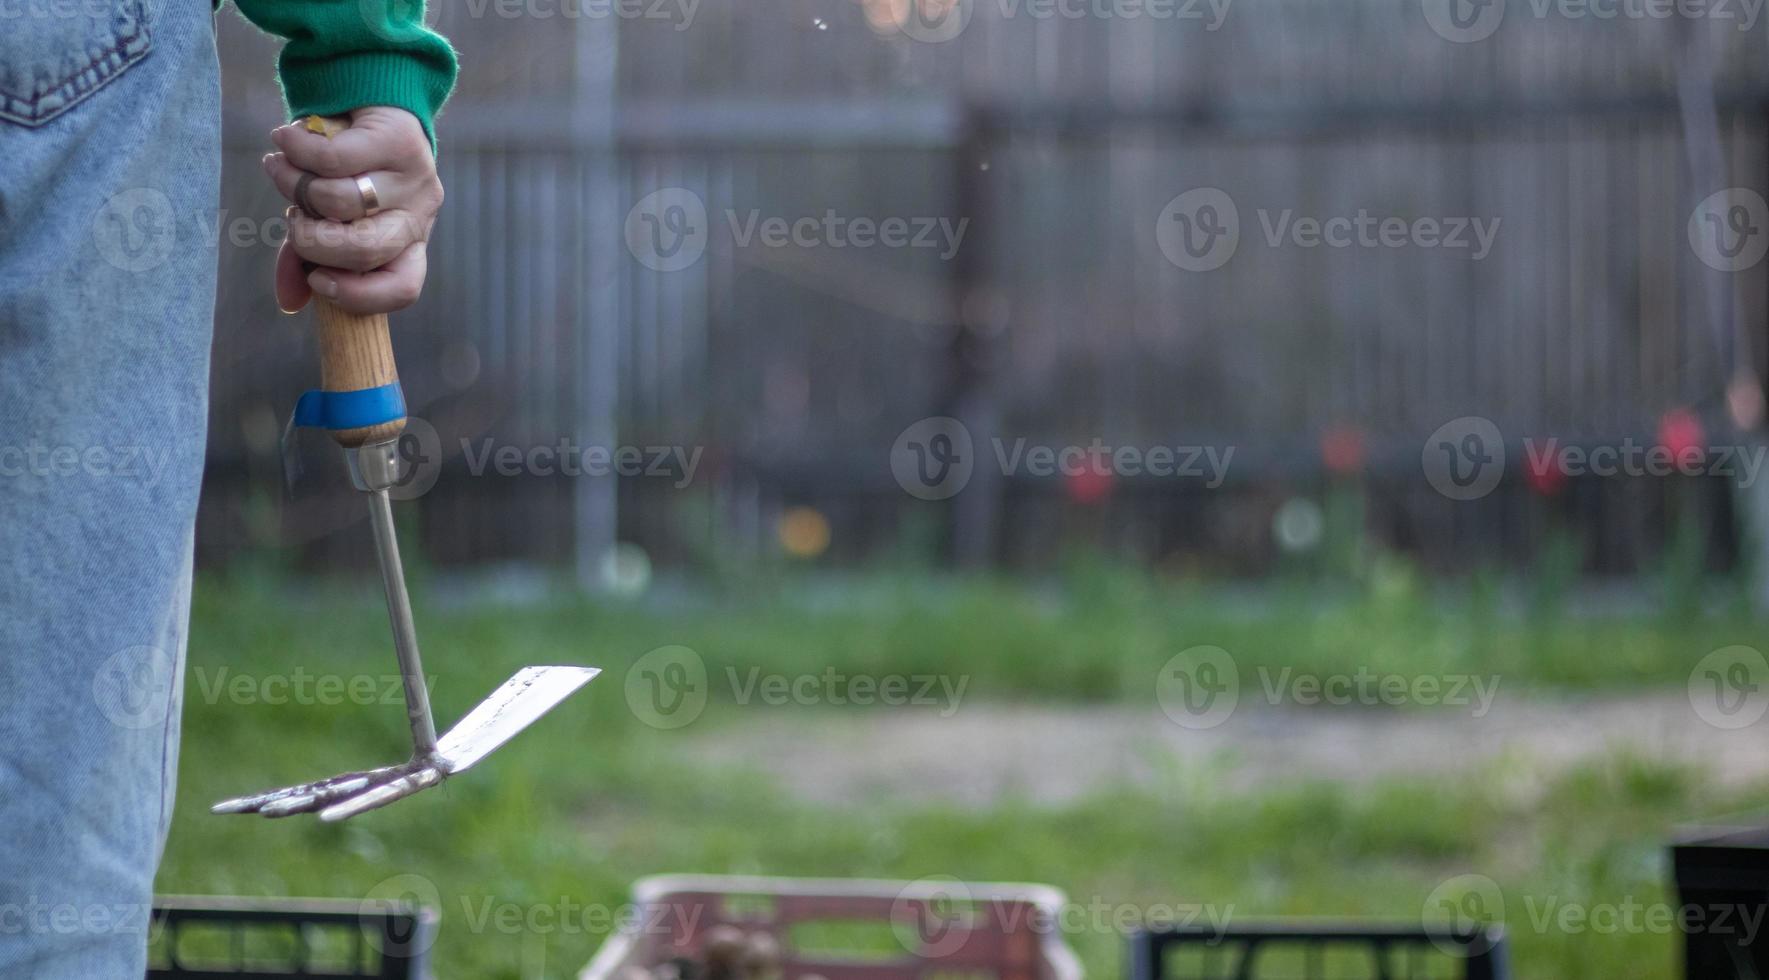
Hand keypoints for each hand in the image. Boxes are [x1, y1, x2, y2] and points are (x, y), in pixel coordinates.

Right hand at [261, 106, 443, 314]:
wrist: (366, 99)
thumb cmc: (342, 173)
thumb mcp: (326, 220)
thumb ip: (307, 259)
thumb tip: (290, 303)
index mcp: (408, 246)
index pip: (403, 288)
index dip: (358, 295)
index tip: (318, 279)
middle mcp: (418, 216)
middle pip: (365, 250)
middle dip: (312, 239)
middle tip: (293, 216)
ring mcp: (415, 178)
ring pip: (340, 202)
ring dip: (295, 186)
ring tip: (281, 168)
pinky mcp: (399, 139)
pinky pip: (333, 158)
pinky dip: (296, 150)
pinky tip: (284, 140)